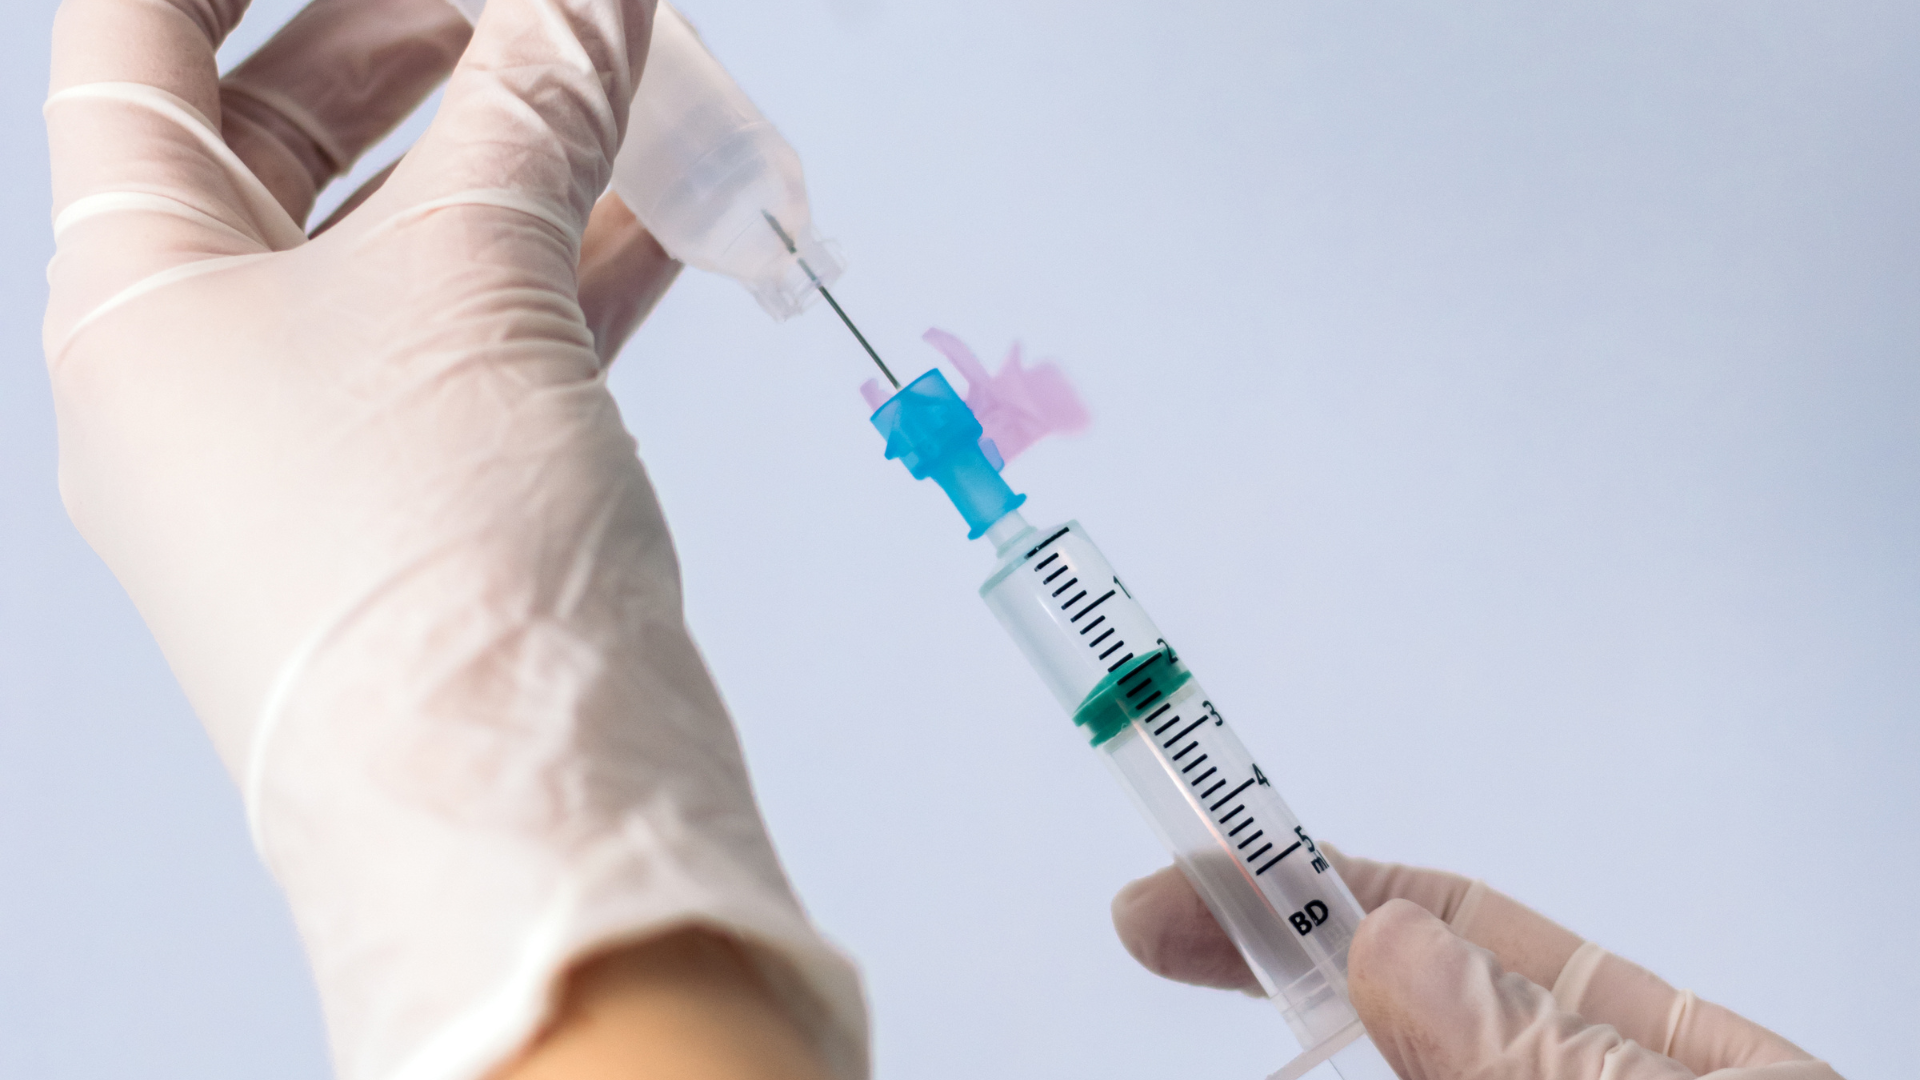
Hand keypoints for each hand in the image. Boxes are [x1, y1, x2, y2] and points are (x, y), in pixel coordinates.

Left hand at [44, 2, 860, 1078]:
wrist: (514, 811)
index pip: (141, 46)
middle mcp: (211, 363)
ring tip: (637, 80)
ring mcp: (328, 434)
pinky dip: (583, 260)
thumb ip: (534, 108)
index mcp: (138, 291)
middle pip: (297, 125)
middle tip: (545, 2)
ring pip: (422, 233)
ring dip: (531, 146)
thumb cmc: (422, 578)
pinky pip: (503, 332)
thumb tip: (585, 5)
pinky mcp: (439, 496)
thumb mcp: (470, 279)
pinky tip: (667, 212)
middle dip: (432, 37)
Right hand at [1111, 849, 1840, 1078]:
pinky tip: (1305, 1066)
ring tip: (1227, 1004)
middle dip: (1271, 970)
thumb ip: (1541, 1063)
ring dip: (1305, 1057)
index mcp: (1663, 1067)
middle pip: (1399, 1023)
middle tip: (1147, 928)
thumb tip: (1395, 944)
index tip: (1208, 867)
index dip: (1330, 884)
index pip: (1474, 937)